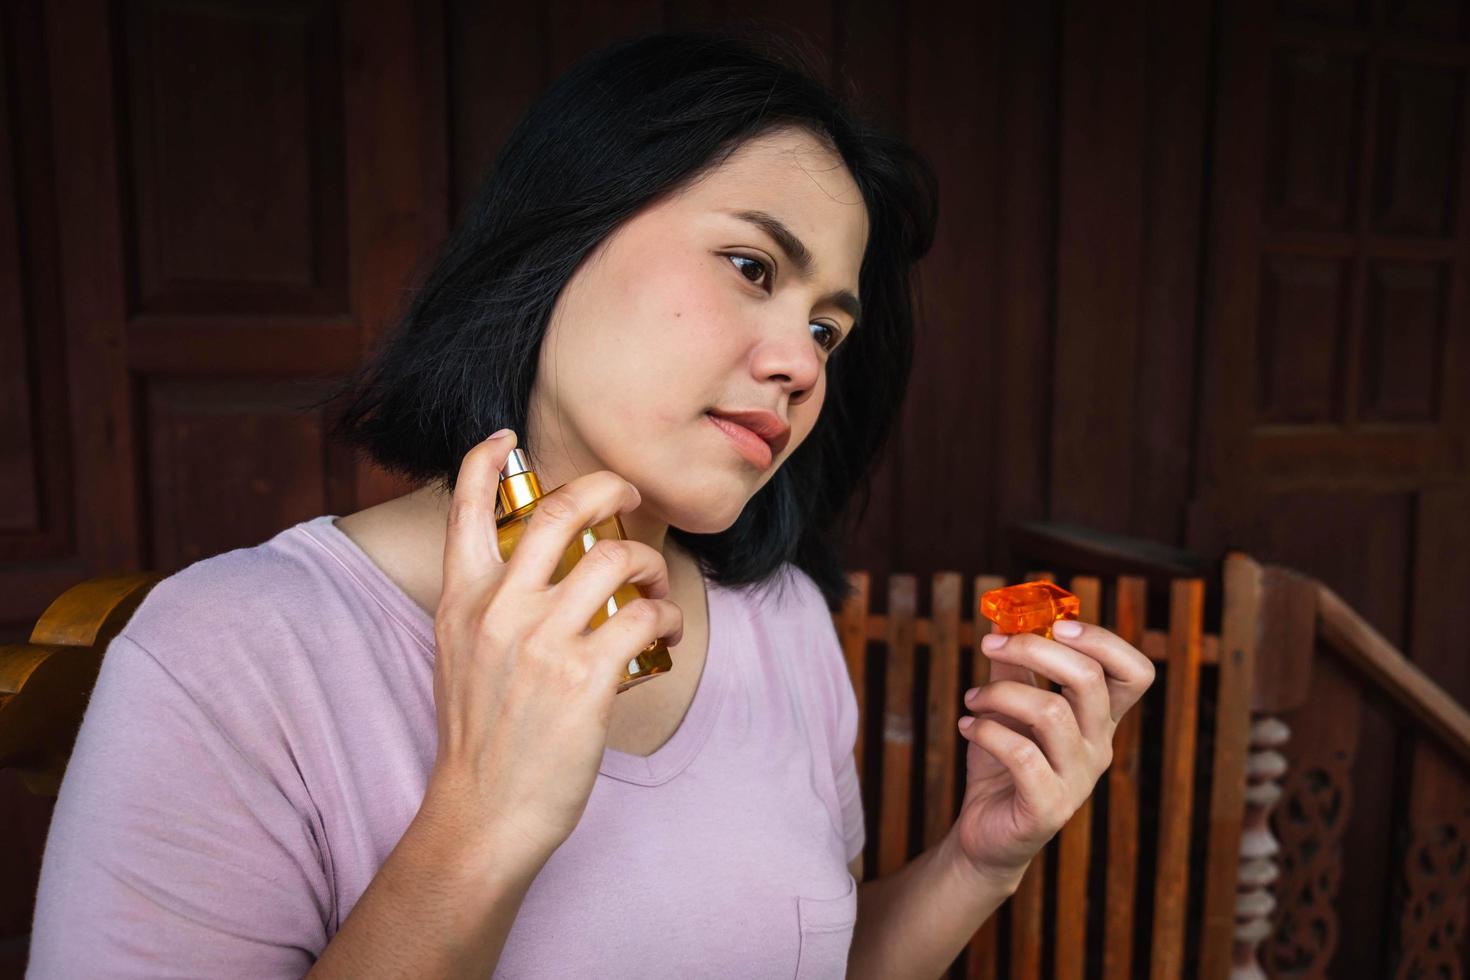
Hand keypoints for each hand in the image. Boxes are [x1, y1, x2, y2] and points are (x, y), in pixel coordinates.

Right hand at [425, 429, 684, 859]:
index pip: (466, 507)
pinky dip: (665, 617)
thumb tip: (534, 565)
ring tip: (656, 582)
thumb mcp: (460, 656)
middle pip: (561, 509)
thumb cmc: (480, 736)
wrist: (483, 813)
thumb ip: (487, 605)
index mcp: (461, 601)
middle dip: (607, 486)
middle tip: (628, 493)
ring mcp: (542, 641)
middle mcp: (498, 610)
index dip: (487, 460)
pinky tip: (664, 633)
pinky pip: (644, 615)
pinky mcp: (585, 676)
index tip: (508, 438)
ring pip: (617, 558)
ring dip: (651, 562)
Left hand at [949, 618, 1154, 884]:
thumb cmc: (1004, 762)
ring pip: (1051, 712)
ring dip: (1000, 692)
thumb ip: (1013, 663)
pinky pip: (1022, 755)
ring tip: (971, 698)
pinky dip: (987, 731)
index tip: (1055, 622)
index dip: (1103, 640)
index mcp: (1099, 718)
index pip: (1136, 672)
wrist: (987, 832)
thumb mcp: (1008, 705)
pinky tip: (967, 727)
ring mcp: (1078, 779)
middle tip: (990, 643)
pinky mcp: (1049, 807)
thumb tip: (1003, 614)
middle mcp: (1099, 746)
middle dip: (1034, 648)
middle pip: (1089, 679)